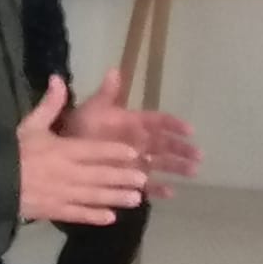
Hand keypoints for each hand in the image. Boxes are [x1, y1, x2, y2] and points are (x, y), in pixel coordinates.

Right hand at [17, 76, 147, 224]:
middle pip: (99, 175)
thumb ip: (49, 105)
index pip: (93, 150)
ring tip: (136, 199)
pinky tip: (111, 218)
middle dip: (122, 177)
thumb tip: (58, 78)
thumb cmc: (10, 151)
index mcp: (62, 150)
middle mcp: (66, 173)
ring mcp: (60, 194)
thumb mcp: (29, 124)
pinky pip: (76, 214)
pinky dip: (93, 216)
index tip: (134, 152)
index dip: (115, 151)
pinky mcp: (52, 211)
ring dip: (115, 197)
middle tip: (143, 178)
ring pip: (92, 196)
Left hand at [61, 68, 201, 198]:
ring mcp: (136, 161)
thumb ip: (107, 93)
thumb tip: (114, 70)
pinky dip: (158, 189)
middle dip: (182, 149)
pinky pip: (146, 185)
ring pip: (161, 164)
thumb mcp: (93, 109)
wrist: (64, 152)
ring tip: (193, 172)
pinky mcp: (129, 178)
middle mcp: (139, 142)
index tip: (189, 131)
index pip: (159, 122)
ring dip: (177, 167)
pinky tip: (170, 194)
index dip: (174, 125)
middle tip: (198, 155)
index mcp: (134, 123)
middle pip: (166, 145)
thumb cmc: (79, 128)